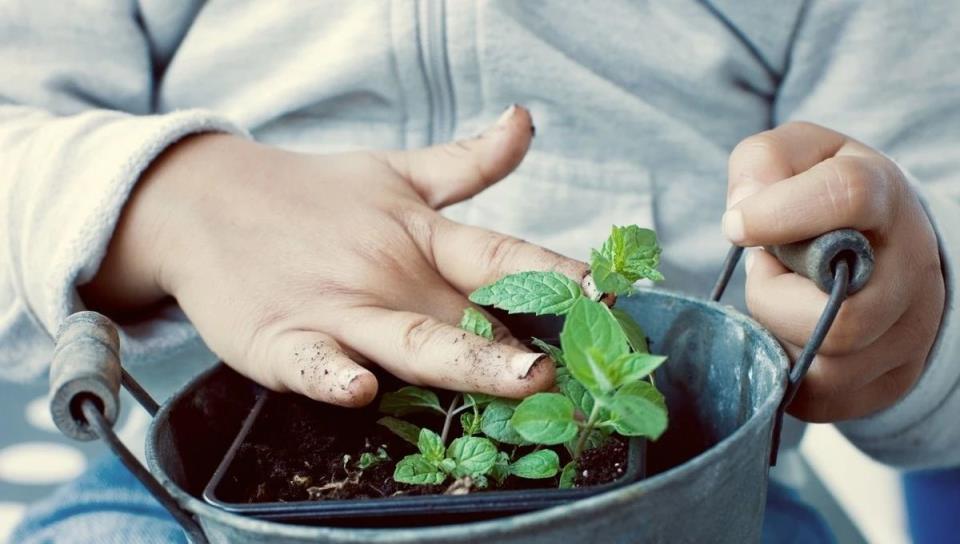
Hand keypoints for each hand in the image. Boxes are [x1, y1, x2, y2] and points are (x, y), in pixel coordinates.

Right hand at [81, 105, 585, 406]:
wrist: (204, 202)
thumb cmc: (314, 197)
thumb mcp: (395, 172)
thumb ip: (467, 161)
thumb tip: (524, 120)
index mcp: (420, 237)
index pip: (501, 255)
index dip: (558, 271)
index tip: (611, 293)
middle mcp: (389, 275)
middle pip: (468, 311)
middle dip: (527, 336)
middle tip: (581, 358)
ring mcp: (336, 308)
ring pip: (409, 341)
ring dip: (464, 357)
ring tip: (517, 374)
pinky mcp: (281, 338)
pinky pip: (310, 362)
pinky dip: (332, 374)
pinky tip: (355, 386)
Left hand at [724, 122, 943, 421]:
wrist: (878, 245)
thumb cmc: (820, 196)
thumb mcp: (794, 157)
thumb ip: (764, 164)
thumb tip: (742, 214)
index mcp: (886, 197)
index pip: (847, 196)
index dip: (779, 214)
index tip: (736, 225)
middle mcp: (912, 269)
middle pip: (842, 315)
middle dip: (773, 296)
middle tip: (764, 267)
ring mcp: (908, 333)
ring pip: (828, 366)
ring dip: (777, 333)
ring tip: (779, 298)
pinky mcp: (887, 380)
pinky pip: (818, 396)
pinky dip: (784, 366)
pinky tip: (784, 332)